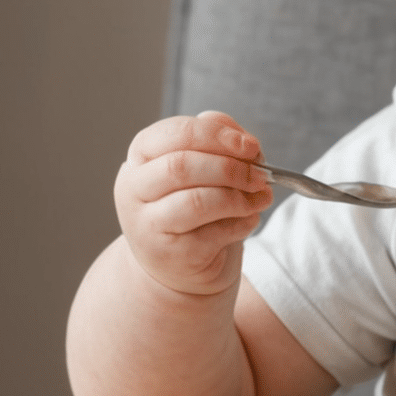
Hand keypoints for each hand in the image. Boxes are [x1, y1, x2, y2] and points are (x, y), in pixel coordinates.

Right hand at [114, 110, 271, 296]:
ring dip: (238, 198)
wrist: (177, 262)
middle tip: (262, 175)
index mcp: (140, 156)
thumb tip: (242, 139)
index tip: (250, 146)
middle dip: (230, 168)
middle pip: (181, 166)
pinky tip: (250, 219)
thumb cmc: (190, 205)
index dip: (216, 136)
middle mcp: (134, 189)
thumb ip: (216, 143)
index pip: (175, 133)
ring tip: (261, 198)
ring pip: (197, 202)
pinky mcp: (169, 254)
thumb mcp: (200, 166)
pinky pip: (213, 234)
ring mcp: (147, 225)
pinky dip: (241, 224)